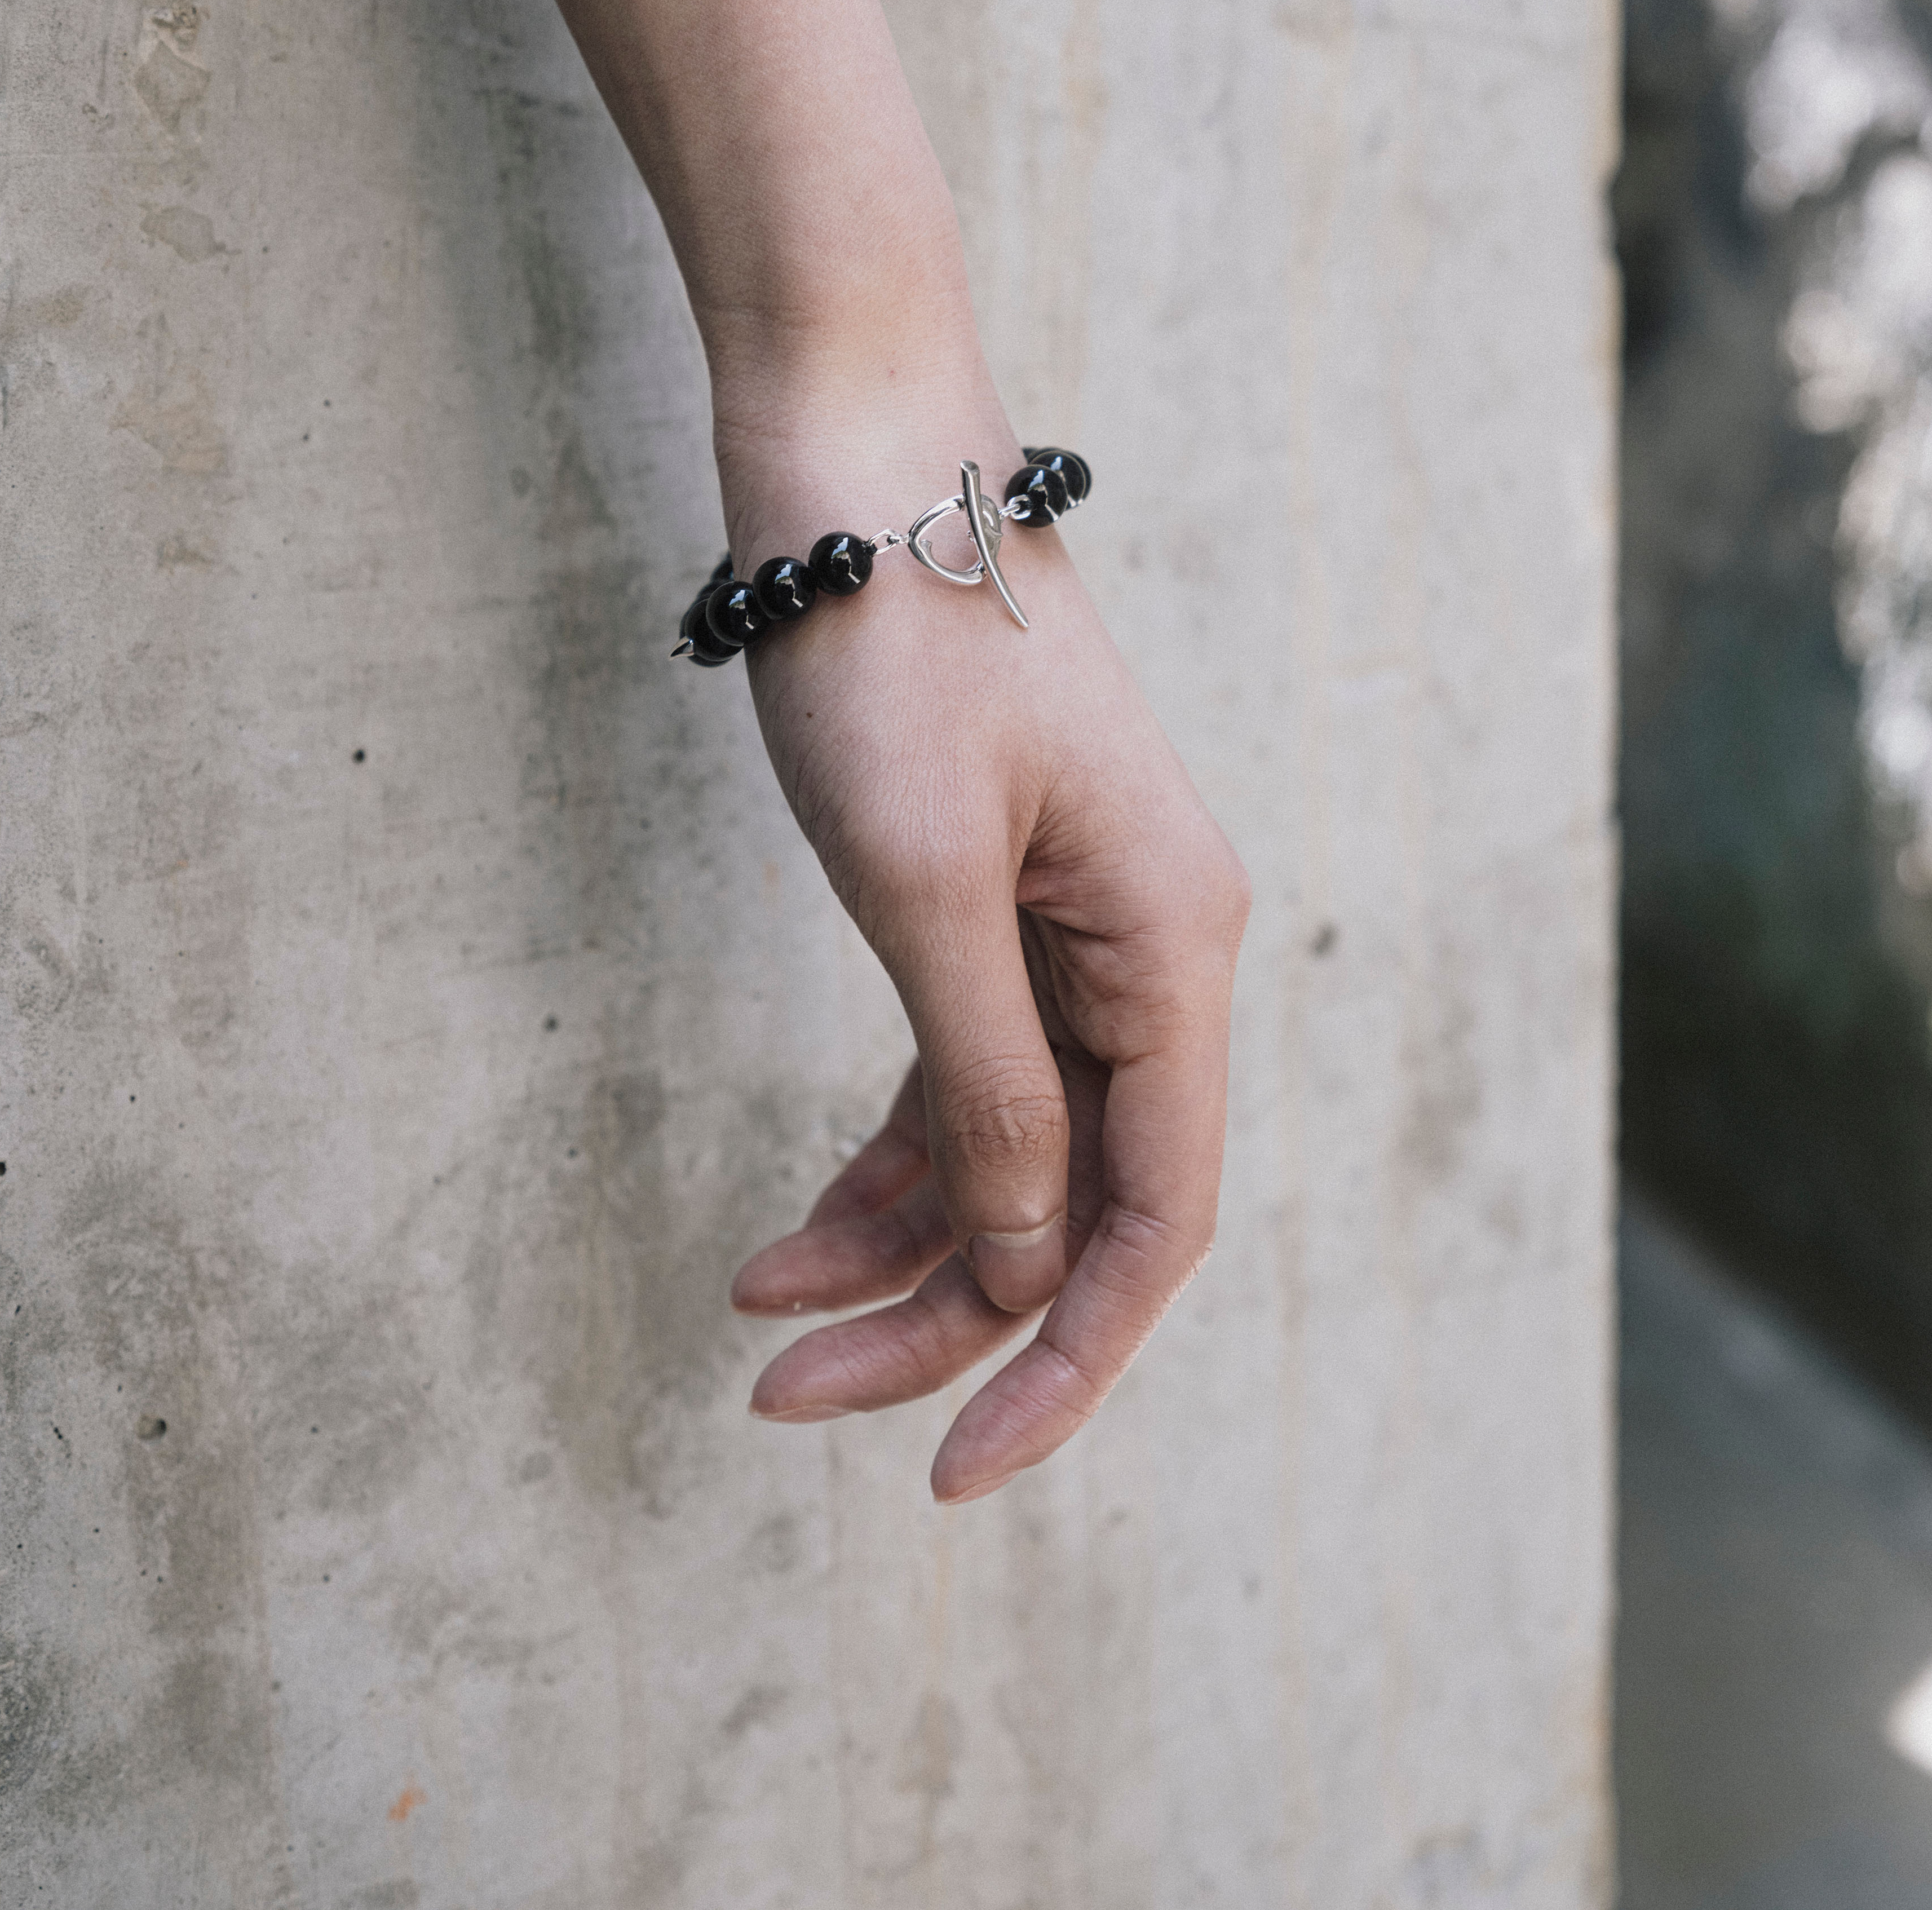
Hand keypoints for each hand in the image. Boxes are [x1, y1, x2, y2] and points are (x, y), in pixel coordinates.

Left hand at [720, 396, 1247, 1503]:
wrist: (857, 460)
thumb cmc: (894, 651)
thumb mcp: (930, 889)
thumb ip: (993, 1084)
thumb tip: (1034, 1259)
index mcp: (1171, 952)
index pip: (1153, 1219)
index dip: (1065, 1362)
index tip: (954, 1471)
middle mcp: (1147, 954)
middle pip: (1073, 1199)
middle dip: (944, 1317)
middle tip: (789, 1398)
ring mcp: (1074, 929)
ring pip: (1011, 1149)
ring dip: (899, 1246)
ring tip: (760, 1312)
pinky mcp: (998, 904)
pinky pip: (964, 1074)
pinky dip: (885, 1155)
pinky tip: (793, 1223)